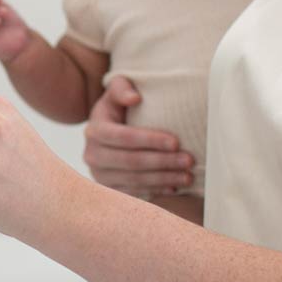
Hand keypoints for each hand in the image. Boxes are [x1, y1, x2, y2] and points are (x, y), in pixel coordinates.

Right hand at [83, 77, 193, 196]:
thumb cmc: (119, 106)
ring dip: (163, 179)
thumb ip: (122, 88)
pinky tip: (175, 187)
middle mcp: (92, 154)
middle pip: (131, 161)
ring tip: (188, 175)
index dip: (151, 140)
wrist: (106, 130)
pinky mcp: (108, 189)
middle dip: (163, 162)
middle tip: (189, 160)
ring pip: (135, 180)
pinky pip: (134, 193)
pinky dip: (156, 191)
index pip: (124, 137)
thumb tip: (135, 98)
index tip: (176, 142)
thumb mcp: (117, 90)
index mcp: (95, 130)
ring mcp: (99, 174)